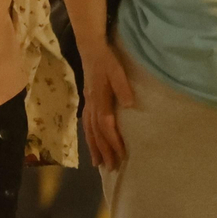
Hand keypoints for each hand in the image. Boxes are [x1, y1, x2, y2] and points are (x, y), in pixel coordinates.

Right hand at [81, 43, 134, 168]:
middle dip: (104, 151)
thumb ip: (123, 87)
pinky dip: (89, 137)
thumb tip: (130, 105)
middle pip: (97, 133)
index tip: (121, 155)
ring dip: (94, 147)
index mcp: (100, 99)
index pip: (106, 126)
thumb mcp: (117, 71)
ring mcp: (88, 104)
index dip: (113, 141)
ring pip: (89, 131)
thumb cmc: (107, 60)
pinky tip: (92, 143)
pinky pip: (86, 124)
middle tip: (111, 167)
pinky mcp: (87, 101)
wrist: (90, 49)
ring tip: (98, 163)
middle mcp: (92, 105)